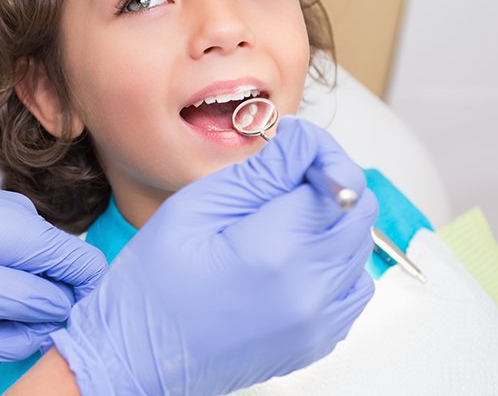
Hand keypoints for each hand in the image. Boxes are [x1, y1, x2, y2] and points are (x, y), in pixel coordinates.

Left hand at [0, 142, 106, 363]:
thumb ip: (17, 298)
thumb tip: (62, 307)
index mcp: (25, 232)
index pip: (87, 268)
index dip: (75, 308)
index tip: (34, 332)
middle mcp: (22, 227)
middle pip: (47, 291)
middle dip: (8, 326)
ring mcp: (3, 231)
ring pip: (14, 291)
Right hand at [50, 117, 377, 394]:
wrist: (137, 355)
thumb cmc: (152, 286)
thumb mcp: (195, 207)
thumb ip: (259, 173)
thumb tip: (302, 141)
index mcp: (274, 251)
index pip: (339, 181)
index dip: (320, 153)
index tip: (294, 148)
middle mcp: (308, 291)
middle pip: (360, 211)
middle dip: (328, 181)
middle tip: (283, 178)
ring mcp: (317, 322)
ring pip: (359, 245)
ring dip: (330, 219)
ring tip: (280, 219)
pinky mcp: (317, 340)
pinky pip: (352, 285)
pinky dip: (332, 259)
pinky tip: (291, 255)